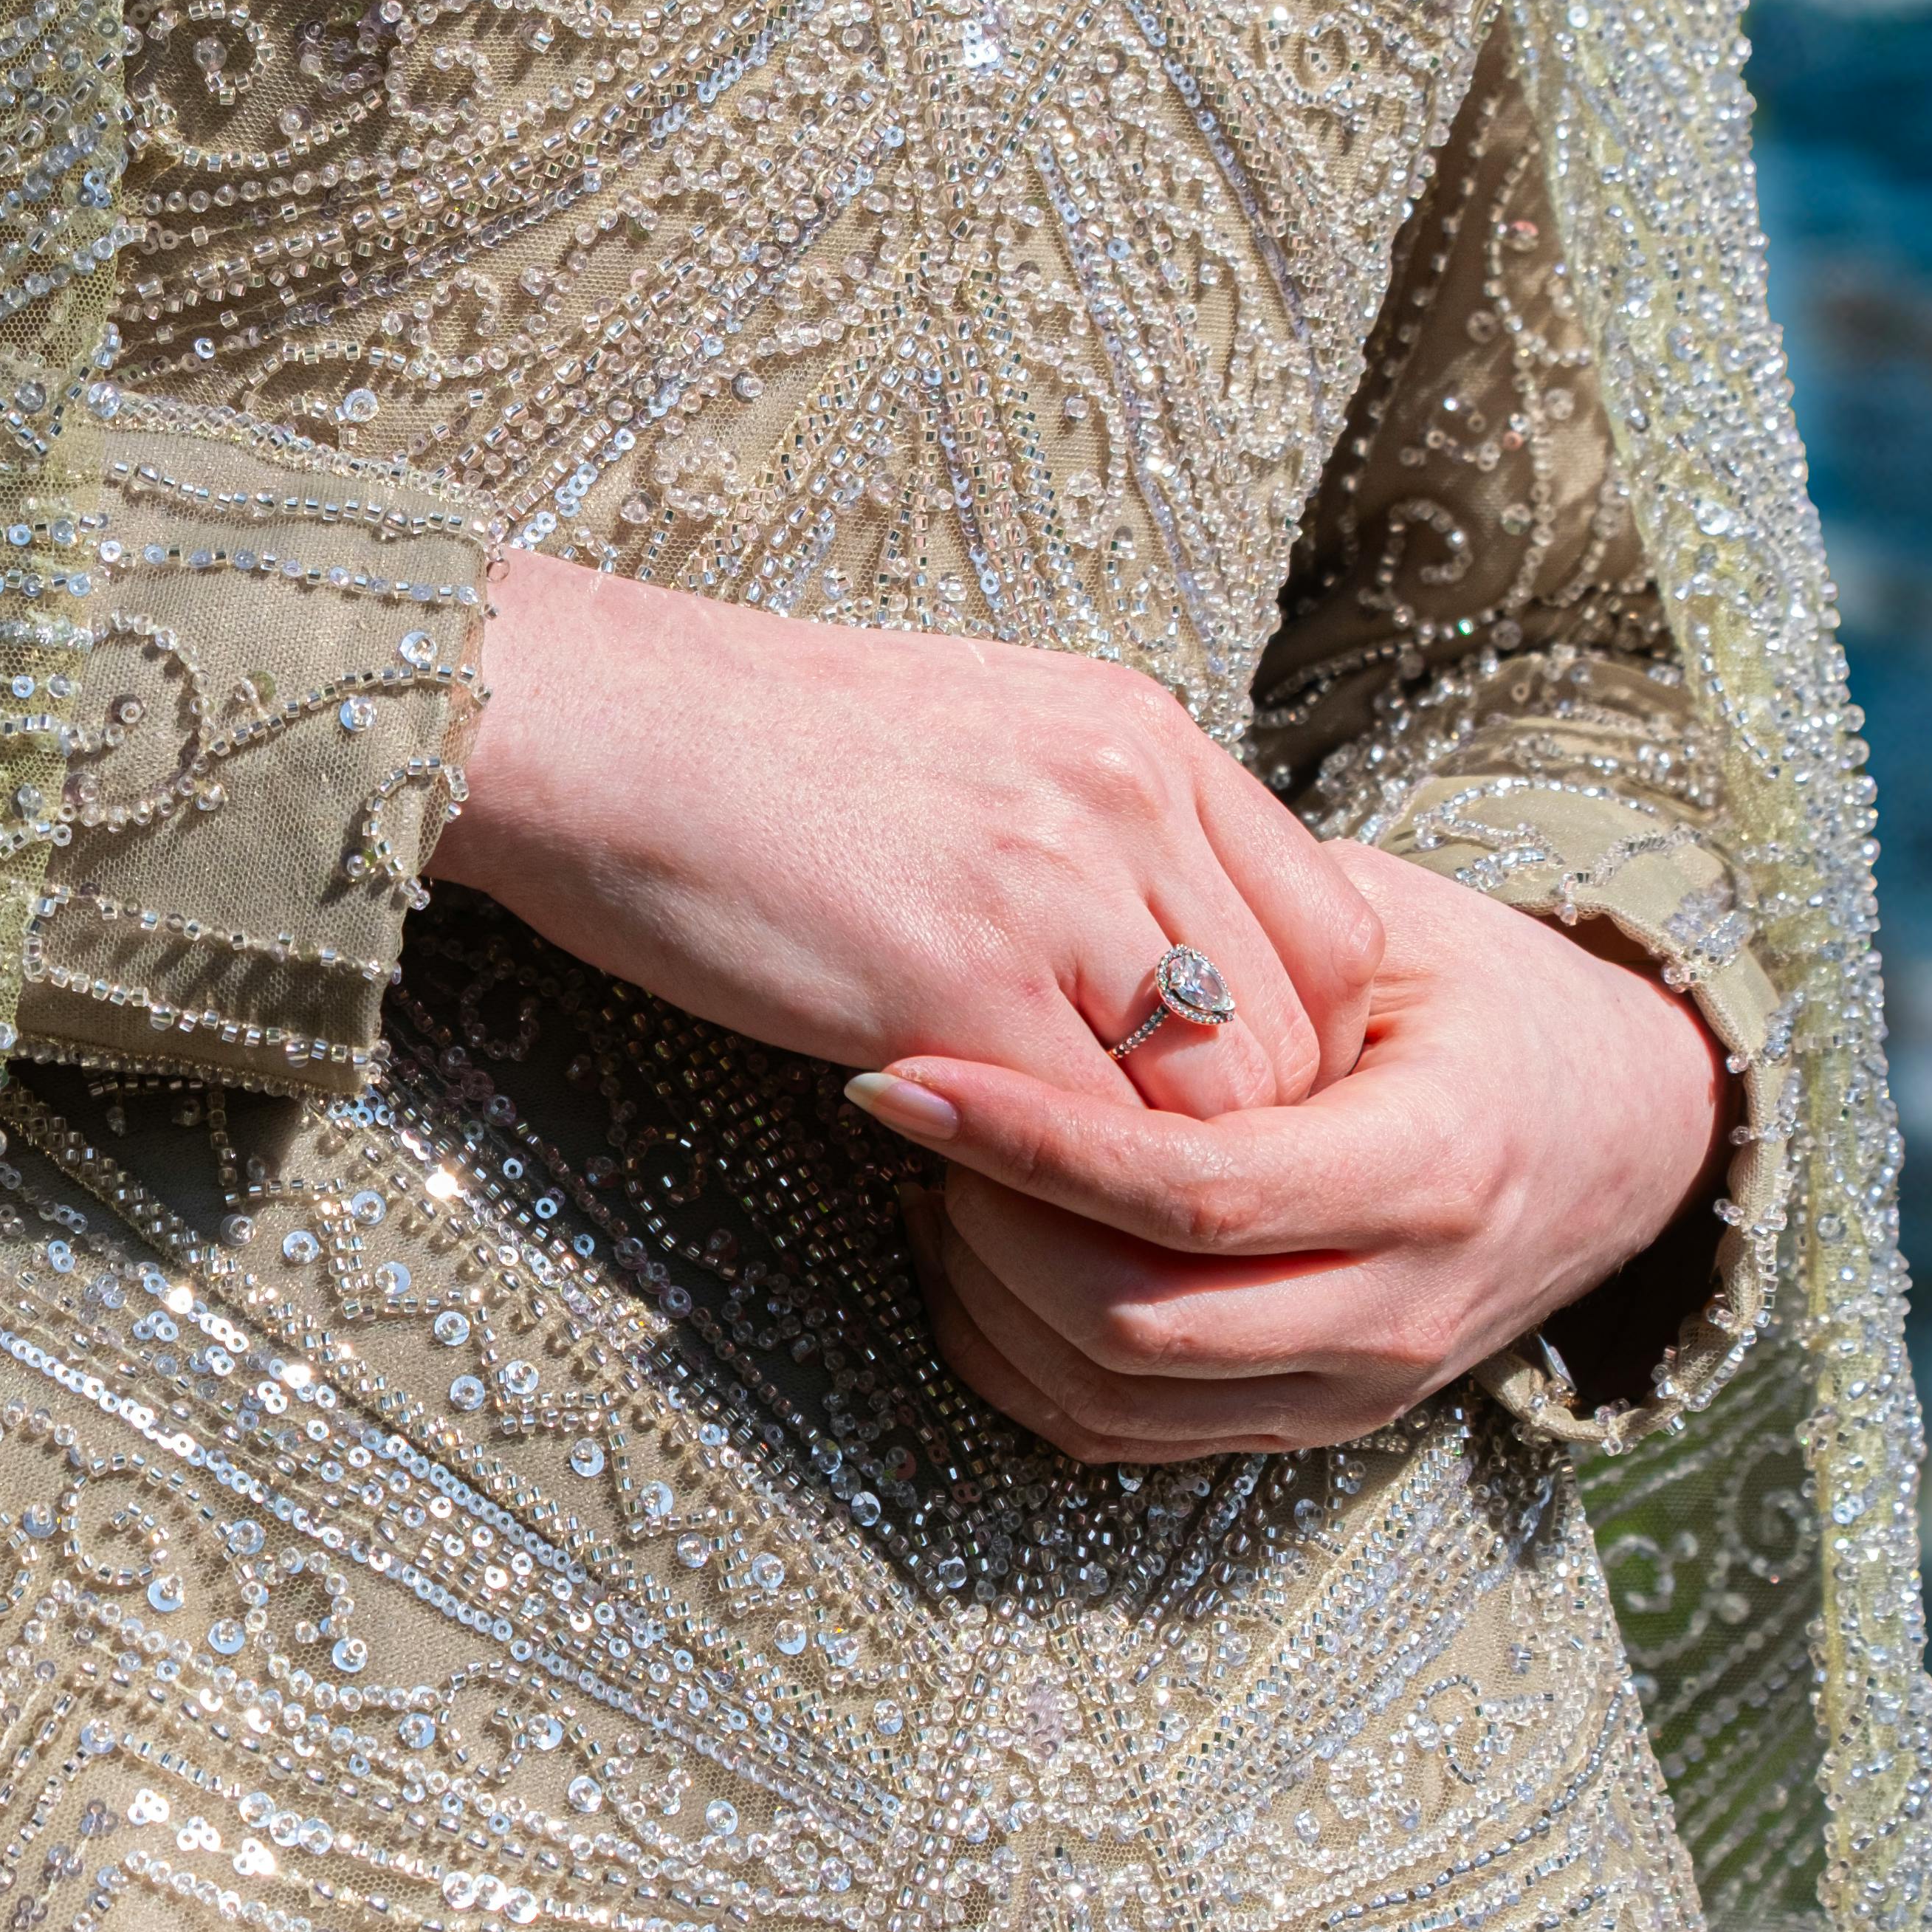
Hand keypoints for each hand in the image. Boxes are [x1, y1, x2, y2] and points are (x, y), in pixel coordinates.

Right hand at [434, 552, 1379, 1113]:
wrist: (597, 720)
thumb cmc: (753, 743)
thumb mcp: (982, 738)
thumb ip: (1094, 831)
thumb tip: (1148, 954)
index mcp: (1146, 733)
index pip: (1334, 933)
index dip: (1298, 1048)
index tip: (1212, 1106)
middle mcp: (1132, 799)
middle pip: (1296, 1037)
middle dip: (1238, 1142)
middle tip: (1145, 1196)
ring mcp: (1055, 890)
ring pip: (1215, 1112)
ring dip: (1150, 1189)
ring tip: (1062, 1211)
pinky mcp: (960, 982)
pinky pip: (1082, 1150)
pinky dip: (1051, 1203)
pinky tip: (974, 1198)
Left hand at [855, 843, 1730, 1455]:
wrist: (1623, 1134)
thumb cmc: (1487, 1002)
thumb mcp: (1399, 932)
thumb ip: (1256, 943)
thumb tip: (1067, 930)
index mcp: (1432, 1166)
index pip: (1198, 1191)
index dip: (1035, 1141)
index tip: (908, 1077)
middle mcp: (1399, 1305)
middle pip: (1133, 1321)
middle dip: (989, 1225)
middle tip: (923, 1115)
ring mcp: (1354, 1387)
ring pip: (1111, 1396)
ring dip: (988, 1296)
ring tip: (938, 1173)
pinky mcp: (1311, 1424)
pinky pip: (1121, 1435)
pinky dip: (1019, 1359)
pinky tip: (977, 1252)